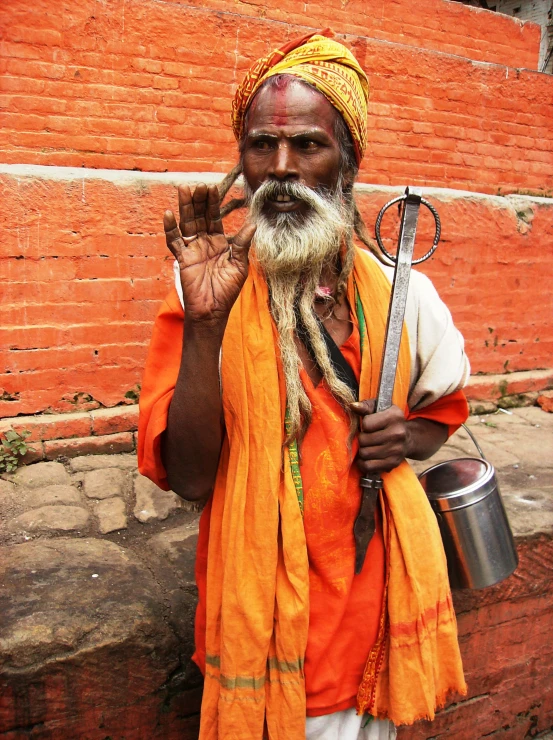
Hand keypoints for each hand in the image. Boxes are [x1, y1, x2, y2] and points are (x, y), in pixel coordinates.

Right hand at [164, 183, 255, 326]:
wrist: (212, 312)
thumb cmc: (227, 291)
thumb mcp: (239, 266)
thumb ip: (242, 244)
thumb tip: (252, 225)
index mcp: (220, 243)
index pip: (215, 218)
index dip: (213, 204)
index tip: (212, 188)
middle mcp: (205, 243)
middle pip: (200, 216)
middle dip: (199, 201)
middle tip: (198, 185)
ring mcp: (192, 250)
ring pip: (187, 224)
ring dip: (185, 207)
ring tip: (184, 189)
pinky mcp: (182, 259)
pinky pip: (174, 241)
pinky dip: (170, 228)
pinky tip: (169, 214)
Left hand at [350, 400, 409, 474]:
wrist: (408, 438)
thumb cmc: (389, 421)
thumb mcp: (379, 409)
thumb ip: (365, 406)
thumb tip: (353, 406)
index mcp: (394, 416)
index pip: (366, 424)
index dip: (364, 424)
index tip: (370, 425)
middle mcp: (398, 433)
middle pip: (364, 440)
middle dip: (362, 438)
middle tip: (367, 437)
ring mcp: (396, 450)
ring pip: (365, 453)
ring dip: (363, 450)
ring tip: (368, 446)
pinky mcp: (393, 463)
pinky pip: (369, 466)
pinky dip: (364, 463)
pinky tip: (368, 457)